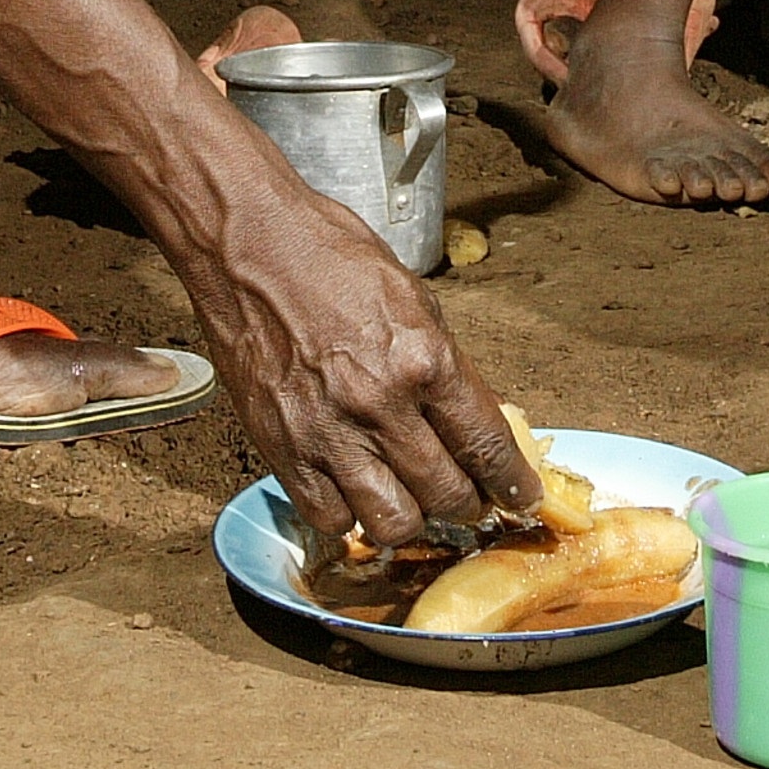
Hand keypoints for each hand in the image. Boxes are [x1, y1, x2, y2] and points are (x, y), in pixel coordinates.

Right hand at [168, 157, 536, 557]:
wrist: (249, 246)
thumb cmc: (329, 255)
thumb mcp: (414, 297)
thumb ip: (444, 363)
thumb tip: (469, 416)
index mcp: (424, 360)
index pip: (486, 446)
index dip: (511, 485)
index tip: (520, 498)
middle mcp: (381, 405)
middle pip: (447, 495)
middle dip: (469, 504)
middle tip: (469, 499)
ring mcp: (330, 434)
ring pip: (392, 523)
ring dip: (412, 517)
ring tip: (411, 498)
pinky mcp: (283, 450)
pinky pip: (330, 520)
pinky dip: (349, 516)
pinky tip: (355, 492)